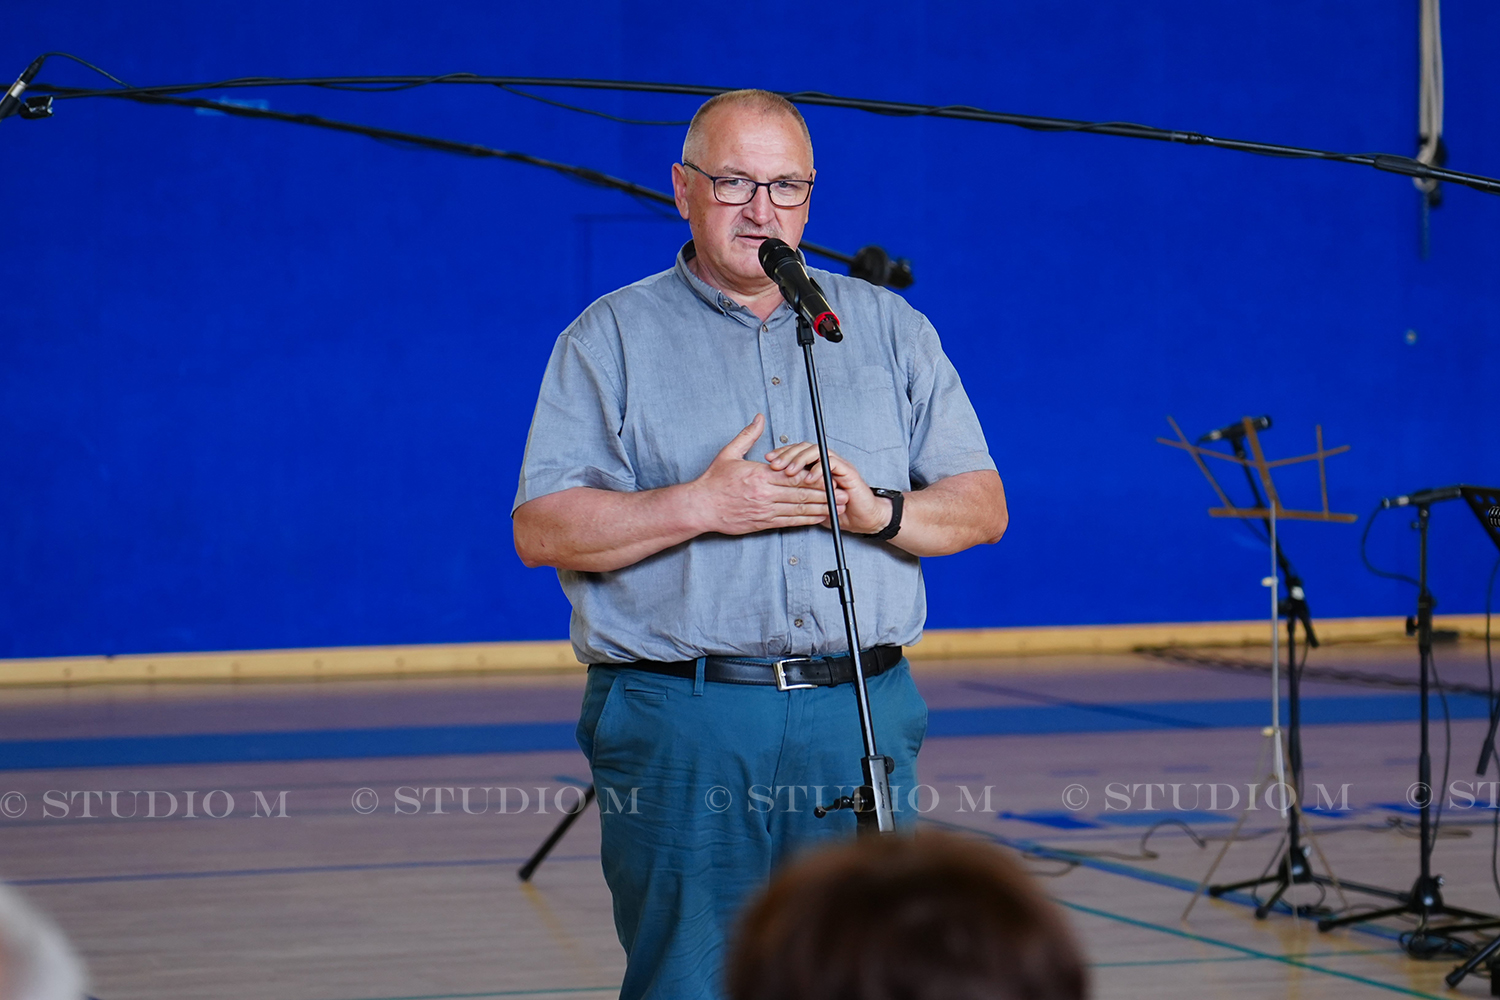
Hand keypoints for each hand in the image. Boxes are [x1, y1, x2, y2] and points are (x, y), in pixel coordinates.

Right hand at [686, 415, 847, 535]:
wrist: (700, 507)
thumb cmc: (713, 481)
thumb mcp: (728, 453)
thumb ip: (747, 436)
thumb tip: (759, 418)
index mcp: (759, 474)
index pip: (793, 474)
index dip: (815, 475)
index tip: (830, 473)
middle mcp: (765, 493)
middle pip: (801, 493)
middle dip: (826, 493)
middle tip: (843, 492)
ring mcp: (764, 510)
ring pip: (799, 509)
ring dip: (821, 508)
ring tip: (838, 506)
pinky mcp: (762, 523)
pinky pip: (789, 522)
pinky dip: (805, 520)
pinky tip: (818, 518)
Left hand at [765, 440, 893, 534]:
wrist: (864, 519)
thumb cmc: (838, 511)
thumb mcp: (810, 503)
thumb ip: (795, 493)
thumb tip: (772, 490)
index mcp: (817, 466)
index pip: (797, 451)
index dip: (782, 454)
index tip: (768, 461)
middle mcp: (827, 462)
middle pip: (804, 447)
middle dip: (787, 454)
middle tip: (775, 465)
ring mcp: (838, 465)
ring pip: (816, 451)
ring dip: (801, 459)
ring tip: (790, 471)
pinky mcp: (848, 471)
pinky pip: (831, 463)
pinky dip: (819, 469)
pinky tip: (809, 478)